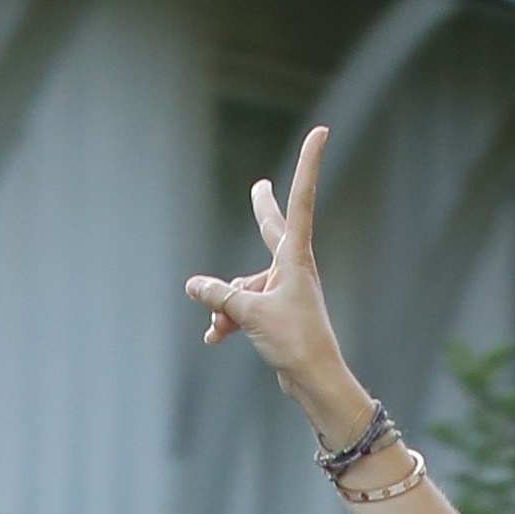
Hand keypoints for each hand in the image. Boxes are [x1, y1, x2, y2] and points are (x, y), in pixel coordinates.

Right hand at [184, 125, 365, 433]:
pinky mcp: (279, 315)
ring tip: (216, 328)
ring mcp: (286, 292)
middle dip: (262, 211)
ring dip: (226, 305)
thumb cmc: (294, 342)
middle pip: (273, 230)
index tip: (321, 132)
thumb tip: (193, 285)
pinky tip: (214, 337)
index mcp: (295, 257)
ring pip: (246, 286)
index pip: (301, 200)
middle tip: (260, 188)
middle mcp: (293, 269)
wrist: (315, 381)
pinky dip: (229, 320)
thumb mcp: (249, 314)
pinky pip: (245, 308)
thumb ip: (219, 296)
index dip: (308, 164)